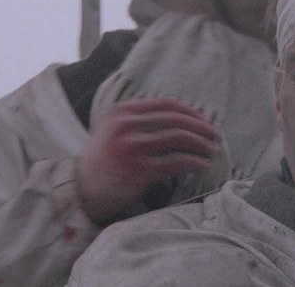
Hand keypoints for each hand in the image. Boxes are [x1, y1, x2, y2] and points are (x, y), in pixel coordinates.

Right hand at [76, 97, 218, 223]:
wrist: (79, 191)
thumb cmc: (102, 161)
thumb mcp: (113, 130)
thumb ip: (138, 120)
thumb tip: (181, 119)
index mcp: (122, 112)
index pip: (165, 104)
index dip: (190, 111)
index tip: (204, 120)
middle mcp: (126, 126)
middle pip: (175, 120)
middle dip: (200, 127)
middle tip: (215, 135)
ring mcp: (131, 148)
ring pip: (177, 138)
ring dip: (200, 144)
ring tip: (212, 150)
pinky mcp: (138, 170)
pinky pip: (174, 162)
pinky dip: (193, 163)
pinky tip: (201, 166)